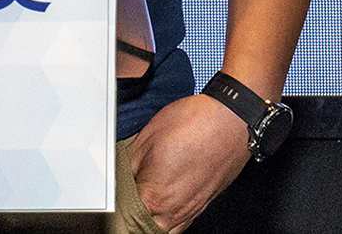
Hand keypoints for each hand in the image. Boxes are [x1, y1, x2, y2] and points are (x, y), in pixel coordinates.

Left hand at [127, 93, 250, 232]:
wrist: (231, 119)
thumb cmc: (193, 124)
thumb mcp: (145, 139)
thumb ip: (128, 166)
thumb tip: (119, 177)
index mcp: (154, 197)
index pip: (125, 217)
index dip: (115, 208)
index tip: (109, 200)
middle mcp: (174, 211)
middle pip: (144, 228)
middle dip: (131, 218)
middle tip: (122, 203)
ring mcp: (193, 210)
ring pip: (164, 230)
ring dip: (151, 221)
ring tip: (141, 204)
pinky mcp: (205, 204)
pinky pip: (181, 223)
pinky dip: (168, 220)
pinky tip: (162, 205)